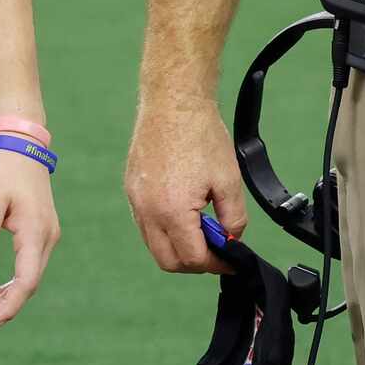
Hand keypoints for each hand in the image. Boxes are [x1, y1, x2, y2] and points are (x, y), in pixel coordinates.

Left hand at [0, 146, 58, 328]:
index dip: (10, 305)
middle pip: (31, 283)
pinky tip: (0, 290)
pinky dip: (16, 280)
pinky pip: (31, 263)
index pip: (27, 281)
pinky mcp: (41, 230)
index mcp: (35, 231)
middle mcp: (48, 237)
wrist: (22, 144)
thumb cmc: (2, 169)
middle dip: (8, 306)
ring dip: (12, 296)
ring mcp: (48, 234)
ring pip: (32, 275)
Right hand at [125, 96, 246, 274]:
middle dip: (194, 262)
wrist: (174, 101)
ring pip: (153, 244)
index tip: (230, 258)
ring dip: (177, 246)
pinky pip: (144, 223)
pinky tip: (183, 211)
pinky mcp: (131, 188)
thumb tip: (230, 239)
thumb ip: (233, 219)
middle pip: (168, 261)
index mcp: (172, 211)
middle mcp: (147, 210)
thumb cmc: (200, 135)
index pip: (192, 259)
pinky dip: (164, 229)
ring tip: (201, 227)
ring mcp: (135, 199)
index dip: (217, 263)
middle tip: (216, 249)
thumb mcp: (229, 181)